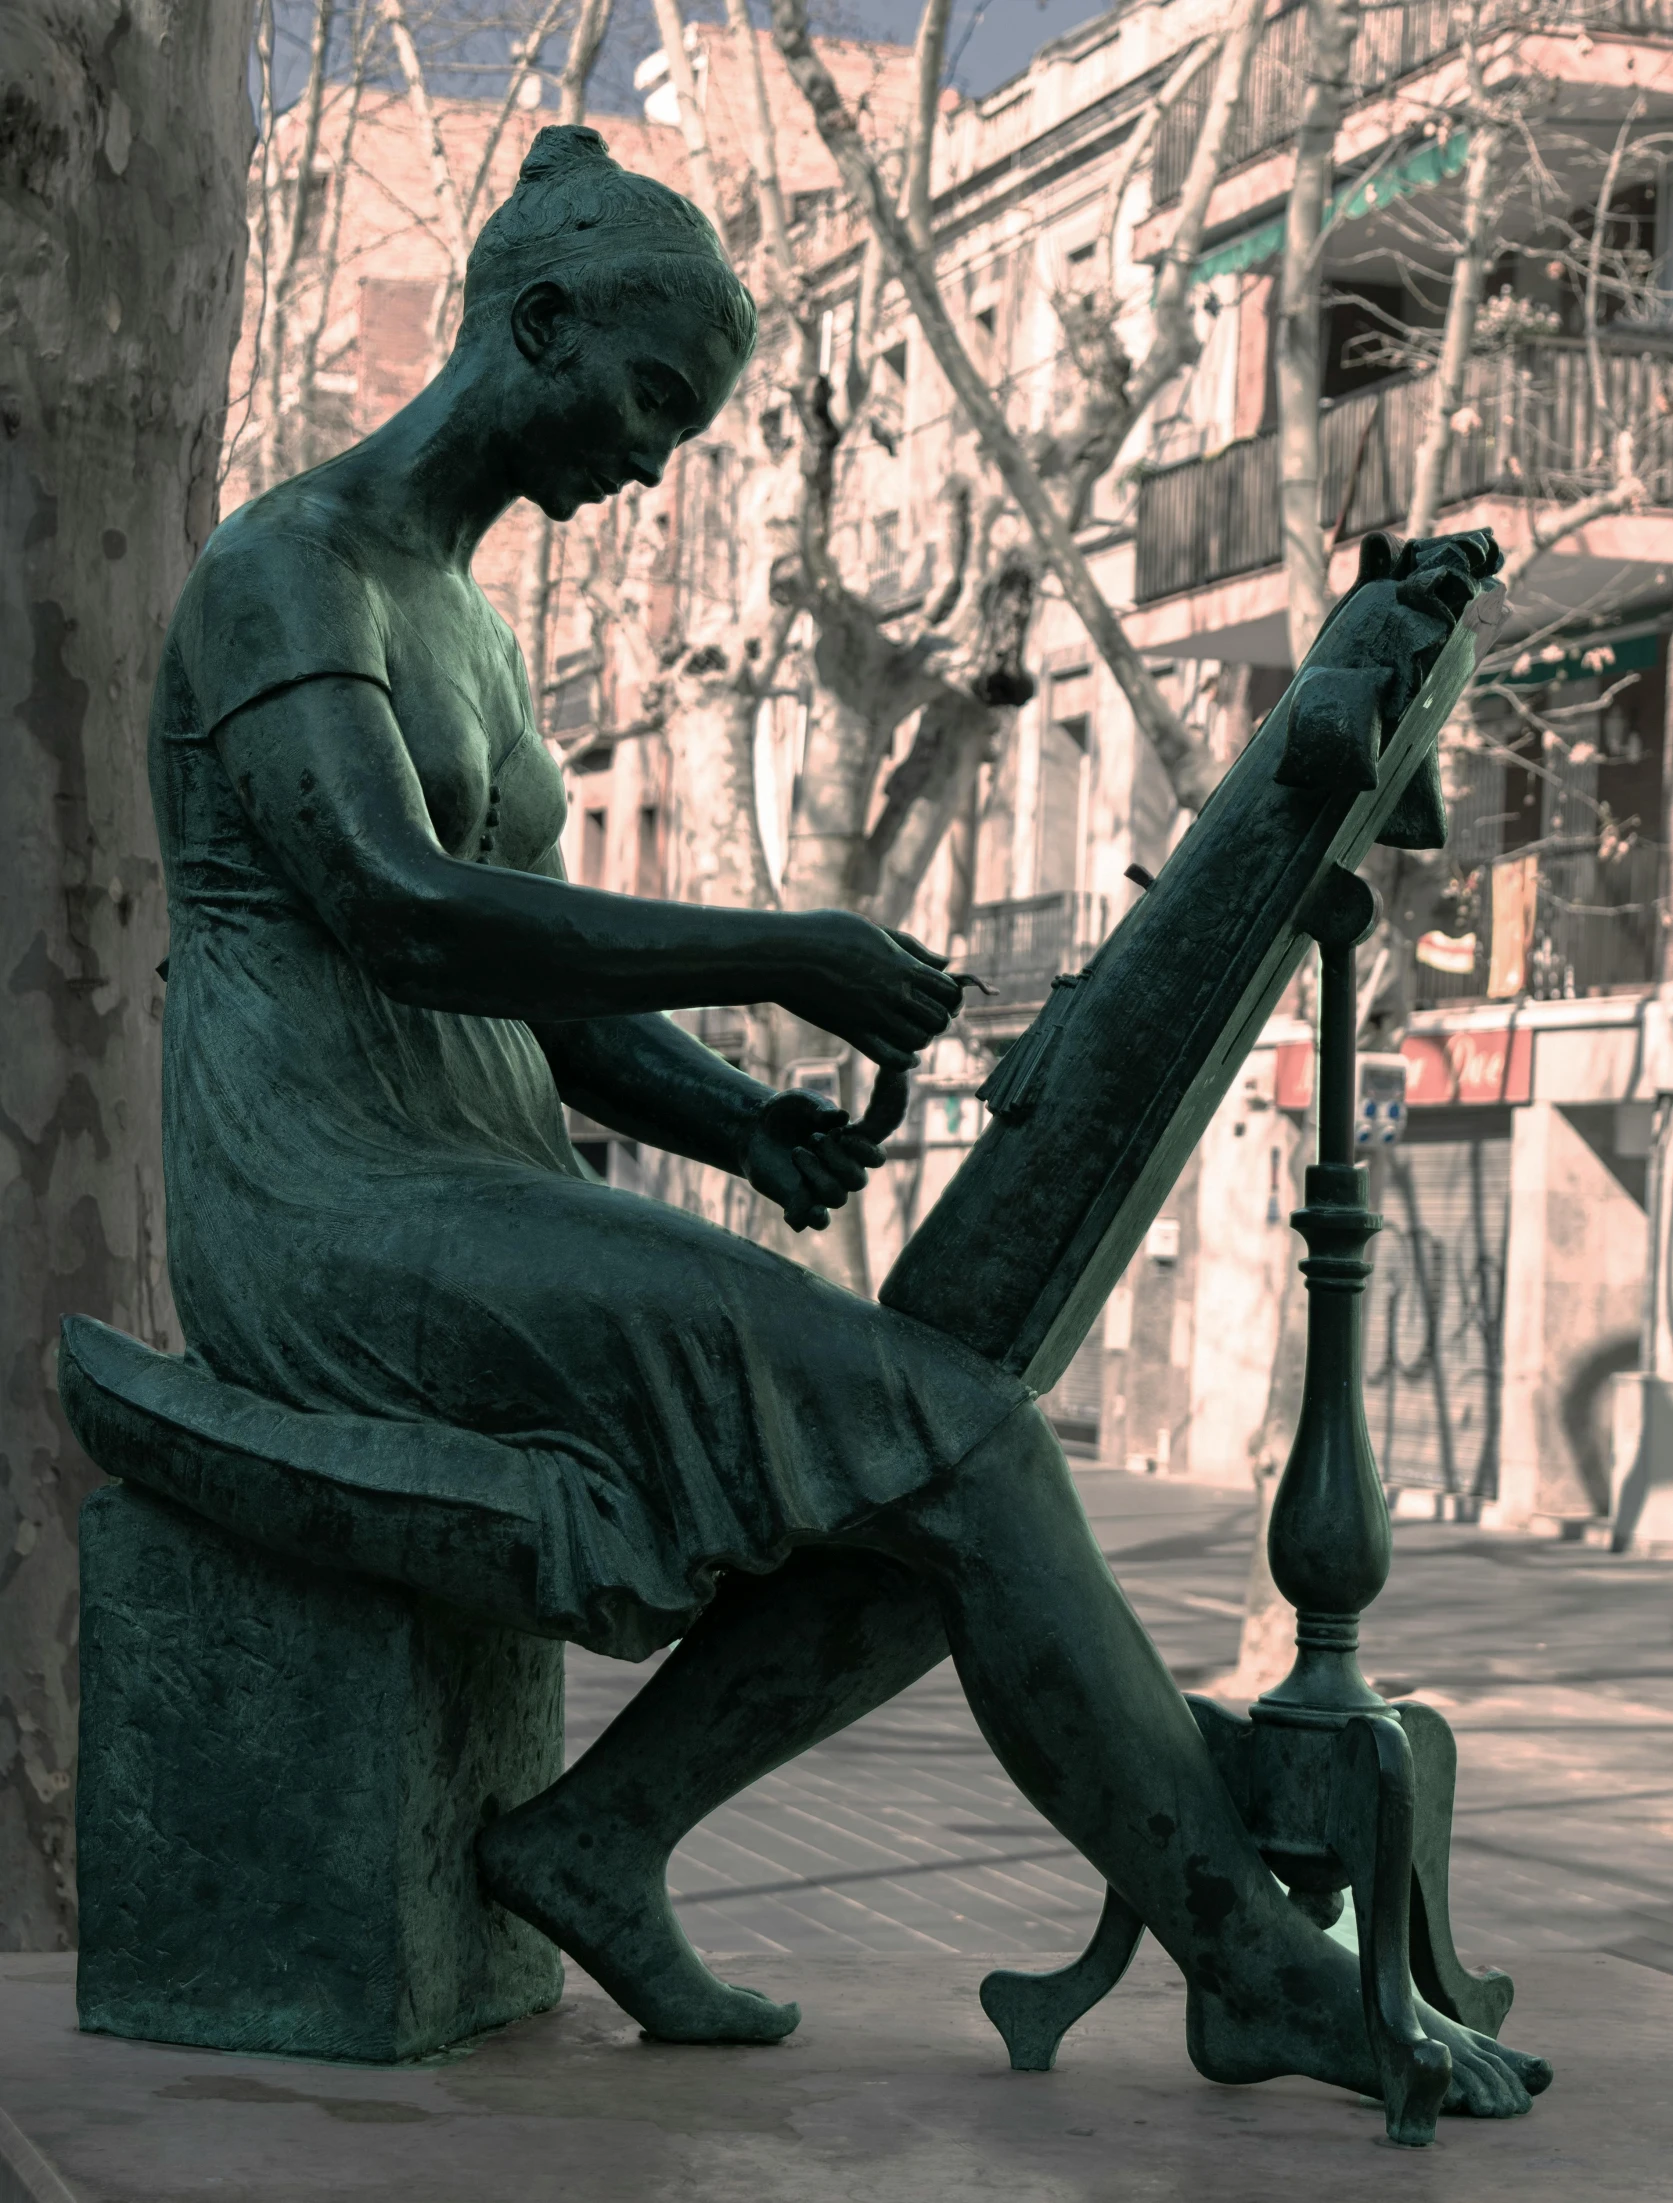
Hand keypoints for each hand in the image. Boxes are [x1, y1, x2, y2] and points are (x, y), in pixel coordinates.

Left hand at [742, 1088, 887, 1232]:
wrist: (755, 1129)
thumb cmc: (787, 1112)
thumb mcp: (801, 1102)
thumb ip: (820, 1108)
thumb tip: (842, 1117)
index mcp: (851, 1146)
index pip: (876, 1158)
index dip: (866, 1151)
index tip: (843, 1135)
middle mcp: (842, 1172)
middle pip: (858, 1181)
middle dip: (837, 1160)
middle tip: (813, 1139)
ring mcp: (821, 1189)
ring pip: (836, 1198)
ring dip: (818, 1175)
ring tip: (796, 1152)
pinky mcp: (799, 1202)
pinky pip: (814, 1221)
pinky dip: (810, 1218)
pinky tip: (799, 1209)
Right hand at [776, 913, 962, 1070]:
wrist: (784, 954)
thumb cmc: (824, 932)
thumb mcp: (874, 930)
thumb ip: (911, 947)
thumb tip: (945, 963)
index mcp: (901, 965)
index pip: (949, 990)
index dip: (949, 994)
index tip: (935, 992)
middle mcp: (893, 993)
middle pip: (940, 1019)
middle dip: (937, 1017)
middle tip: (921, 1012)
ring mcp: (873, 1016)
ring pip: (919, 1041)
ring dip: (919, 1037)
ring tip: (906, 1028)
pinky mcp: (852, 1033)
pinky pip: (891, 1059)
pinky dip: (904, 1060)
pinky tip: (903, 1052)